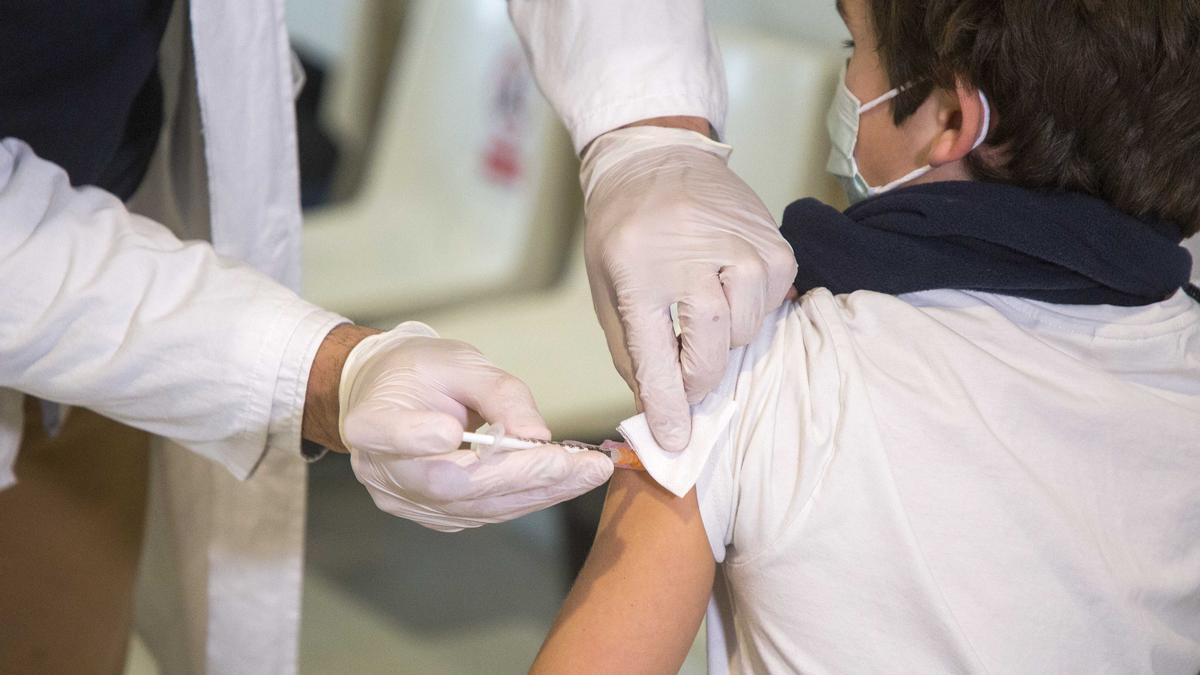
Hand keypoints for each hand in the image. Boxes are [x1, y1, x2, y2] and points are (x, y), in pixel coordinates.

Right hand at [337, 322, 612, 530]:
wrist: (391, 395)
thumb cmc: (420, 371)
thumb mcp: (457, 361)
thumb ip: (496, 392)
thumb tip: (536, 435)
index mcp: (369, 421)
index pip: (391, 436)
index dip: (419, 438)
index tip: (455, 430)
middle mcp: (381, 470)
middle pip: (449, 483)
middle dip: (521, 475)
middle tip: (580, 463)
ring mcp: (405, 500)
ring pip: (475, 506)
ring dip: (539, 491)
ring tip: (589, 471)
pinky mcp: (432, 515)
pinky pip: (484, 513)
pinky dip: (528, 497)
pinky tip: (564, 480)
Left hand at [580, 127, 796, 450]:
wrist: (656, 158)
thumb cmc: (624, 230)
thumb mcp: (607, 289)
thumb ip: (632, 352)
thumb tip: (660, 411)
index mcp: (639, 271)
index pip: (658, 358)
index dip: (669, 407)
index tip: (676, 441)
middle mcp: (694, 257)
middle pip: (712, 352)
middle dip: (697, 380)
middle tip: (686, 379)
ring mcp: (742, 249)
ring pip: (745, 334)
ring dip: (722, 339)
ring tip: (700, 306)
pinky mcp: (775, 245)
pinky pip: (770, 308)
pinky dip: (747, 311)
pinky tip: (725, 284)